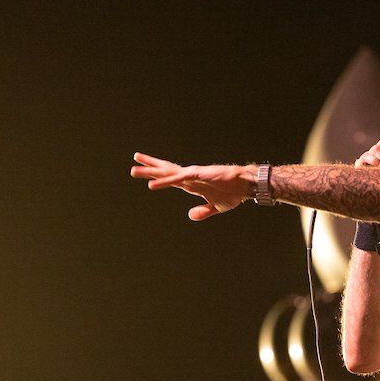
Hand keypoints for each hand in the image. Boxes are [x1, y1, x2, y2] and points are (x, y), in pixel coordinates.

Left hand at [130, 152, 250, 220]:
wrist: (245, 186)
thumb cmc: (233, 193)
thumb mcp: (216, 207)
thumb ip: (203, 211)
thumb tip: (190, 216)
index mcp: (192, 184)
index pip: (171, 177)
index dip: (159, 175)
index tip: (146, 174)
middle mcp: (190, 177)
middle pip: (166, 171)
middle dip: (149, 168)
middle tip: (134, 164)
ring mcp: (193, 175)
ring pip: (167, 173)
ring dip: (151, 172)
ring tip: (134, 169)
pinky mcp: (198, 176)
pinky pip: (178, 179)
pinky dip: (164, 182)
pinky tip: (152, 184)